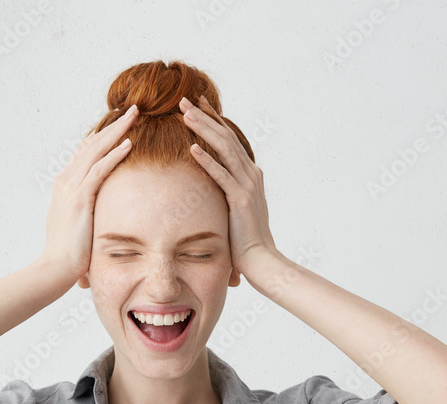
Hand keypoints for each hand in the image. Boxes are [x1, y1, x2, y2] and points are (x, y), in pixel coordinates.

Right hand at [41, 105, 138, 281]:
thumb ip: (86, 212)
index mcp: (65, 184)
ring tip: (135, 115)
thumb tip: (98, 213)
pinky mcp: (79, 199)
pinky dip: (114, 155)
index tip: (119, 122)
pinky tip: (129, 144)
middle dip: (113, 125)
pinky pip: (100, 170)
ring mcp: (71, 188)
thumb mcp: (77, 224)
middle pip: (92, 144)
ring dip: (117, 131)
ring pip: (96, 150)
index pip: (85, 152)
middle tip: (131, 109)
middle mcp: (66, 180)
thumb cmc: (68, 251)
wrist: (55, 267)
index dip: (102, 135)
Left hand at [179, 95, 278, 278]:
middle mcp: (251, 174)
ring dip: (204, 130)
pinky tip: (192, 148)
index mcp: (250, 174)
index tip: (197, 104)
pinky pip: (221, 175)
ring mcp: (247, 185)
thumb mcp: (237, 208)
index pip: (229, 140)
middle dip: (205, 117)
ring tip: (185, 115)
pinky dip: (207, 160)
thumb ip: (229, 192)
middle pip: (225, 137)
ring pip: (224, 150)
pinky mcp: (240, 199)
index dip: (213, 120)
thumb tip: (214, 185)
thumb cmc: (245, 238)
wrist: (262, 259)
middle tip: (185, 100)